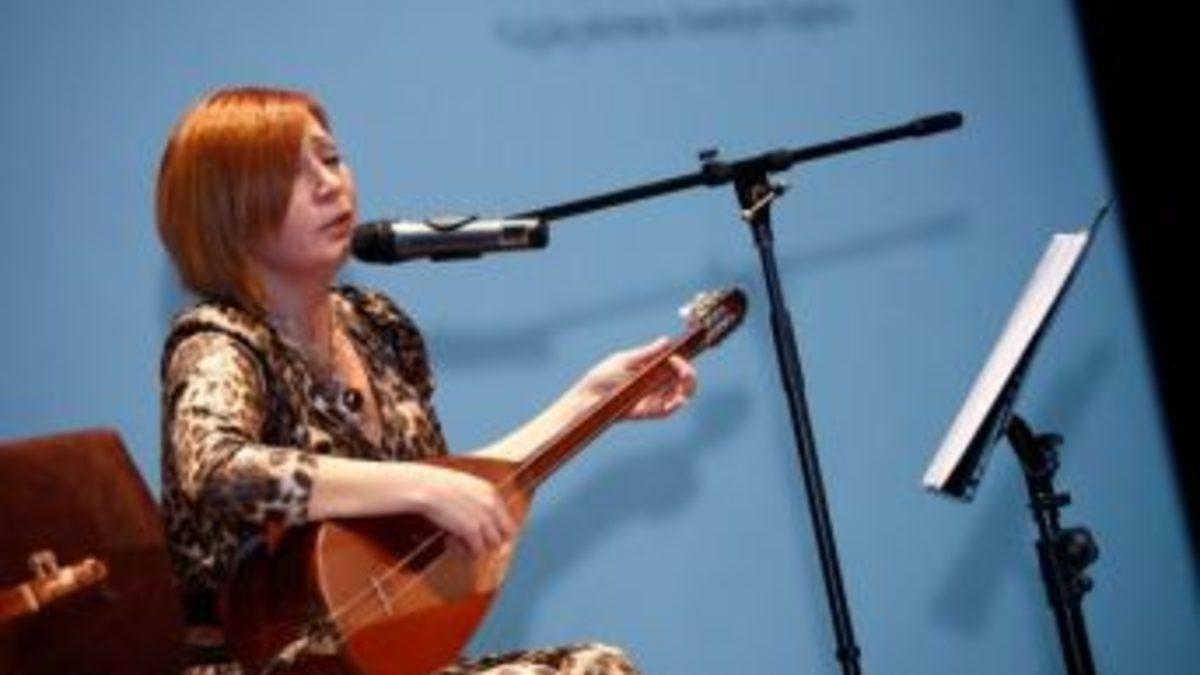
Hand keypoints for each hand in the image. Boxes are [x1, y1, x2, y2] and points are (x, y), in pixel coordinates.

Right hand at [405, 464, 514, 555]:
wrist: (424, 487)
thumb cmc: (438, 486)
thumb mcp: (465, 486)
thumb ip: (478, 500)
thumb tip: (483, 519)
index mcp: (491, 492)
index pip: (508, 518)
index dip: (497, 531)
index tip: (484, 536)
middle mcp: (492, 504)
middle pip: (505, 534)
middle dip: (491, 541)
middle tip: (471, 542)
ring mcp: (483, 518)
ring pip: (493, 545)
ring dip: (478, 547)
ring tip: (457, 541)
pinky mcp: (471, 530)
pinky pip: (478, 551)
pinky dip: (465, 552)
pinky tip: (449, 541)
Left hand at [574, 337, 697, 420]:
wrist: (587, 398)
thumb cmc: (602, 377)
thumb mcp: (625, 360)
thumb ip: (646, 353)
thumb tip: (665, 341)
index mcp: (652, 368)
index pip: (676, 364)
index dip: (684, 360)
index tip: (678, 355)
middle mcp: (656, 383)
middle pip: (683, 380)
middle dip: (689, 374)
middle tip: (684, 370)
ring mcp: (654, 398)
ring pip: (681, 395)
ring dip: (686, 387)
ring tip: (682, 377)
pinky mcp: (648, 412)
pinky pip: (667, 411)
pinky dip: (676, 404)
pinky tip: (678, 397)